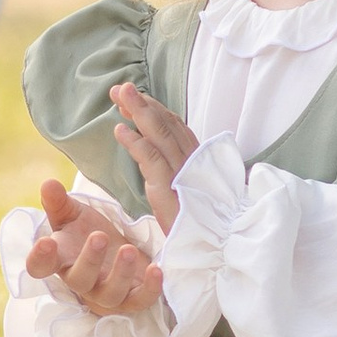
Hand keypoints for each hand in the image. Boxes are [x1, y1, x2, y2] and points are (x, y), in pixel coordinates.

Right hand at [23, 178, 162, 318]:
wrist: (116, 252)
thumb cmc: (86, 233)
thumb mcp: (73, 215)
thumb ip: (59, 201)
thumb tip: (49, 183)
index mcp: (61, 260)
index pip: (40, 266)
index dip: (40, 259)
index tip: (45, 242)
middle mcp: (82, 281)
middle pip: (79, 280)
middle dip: (89, 260)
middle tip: (99, 236)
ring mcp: (107, 294)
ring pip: (110, 294)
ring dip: (120, 273)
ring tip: (128, 249)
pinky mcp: (133, 299)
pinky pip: (141, 300)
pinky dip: (150, 289)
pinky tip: (155, 269)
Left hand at [109, 81, 197, 231]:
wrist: (217, 247)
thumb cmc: (201, 223)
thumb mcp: (190, 191)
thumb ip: (178, 170)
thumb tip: (158, 151)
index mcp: (197, 159)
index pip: (174, 126)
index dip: (154, 108)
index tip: (135, 97)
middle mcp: (192, 160)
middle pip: (165, 123)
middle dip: (142, 103)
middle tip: (121, 88)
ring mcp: (183, 172)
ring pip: (159, 134)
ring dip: (138, 110)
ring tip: (119, 95)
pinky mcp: (171, 188)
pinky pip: (151, 159)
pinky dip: (135, 142)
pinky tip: (120, 130)